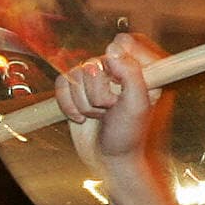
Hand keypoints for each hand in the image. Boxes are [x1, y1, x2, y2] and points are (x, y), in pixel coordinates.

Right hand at [54, 32, 166, 172]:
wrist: (110, 161)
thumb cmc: (130, 137)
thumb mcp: (137, 105)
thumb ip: (130, 73)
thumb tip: (112, 51)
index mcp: (143, 70)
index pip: (125, 43)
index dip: (117, 60)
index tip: (117, 81)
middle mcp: (120, 72)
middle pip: (95, 60)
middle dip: (98, 91)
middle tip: (111, 109)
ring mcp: (98, 82)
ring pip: (76, 73)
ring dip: (84, 102)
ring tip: (100, 116)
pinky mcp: (78, 92)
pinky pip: (62, 83)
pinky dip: (68, 104)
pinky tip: (81, 118)